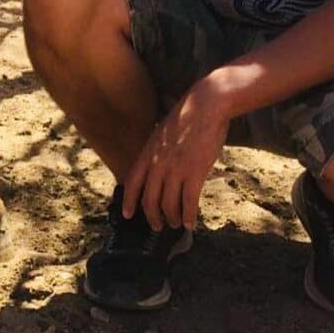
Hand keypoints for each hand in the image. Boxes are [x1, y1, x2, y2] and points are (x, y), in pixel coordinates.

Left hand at [123, 79, 229, 230]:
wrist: (206, 106)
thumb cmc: (187, 118)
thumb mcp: (161, 133)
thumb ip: (156, 152)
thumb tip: (156, 169)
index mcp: (148, 152)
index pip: (132, 182)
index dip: (129, 201)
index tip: (128, 215)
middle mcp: (158, 163)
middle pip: (149, 200)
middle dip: (152, 217)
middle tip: (158, 226)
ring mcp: (175, 169)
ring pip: (168, 205)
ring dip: (172, 218)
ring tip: (176, 223)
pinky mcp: (194, 172)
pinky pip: (188, 203)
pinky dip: (188, 216)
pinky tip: (190, 223)